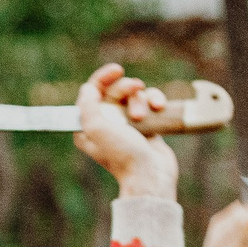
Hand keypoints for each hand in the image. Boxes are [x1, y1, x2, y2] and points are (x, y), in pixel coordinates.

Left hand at [72, 64, 178, 200]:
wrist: (151, 176)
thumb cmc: (123, 155)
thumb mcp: (96, 129)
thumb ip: (87, 105)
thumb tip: (89, 87)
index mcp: (88, 125)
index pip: (92, 92)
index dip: (103, 78)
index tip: (117, 70)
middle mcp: (106, 124)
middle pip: (115, 91)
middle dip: (126, 88)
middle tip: (136, 90)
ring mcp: (127, 125)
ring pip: (135, 96)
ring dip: (142, 99)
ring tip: (145, 115)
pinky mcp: (147, 126)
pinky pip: (150, 103)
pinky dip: (155, 101)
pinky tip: (159, 107)